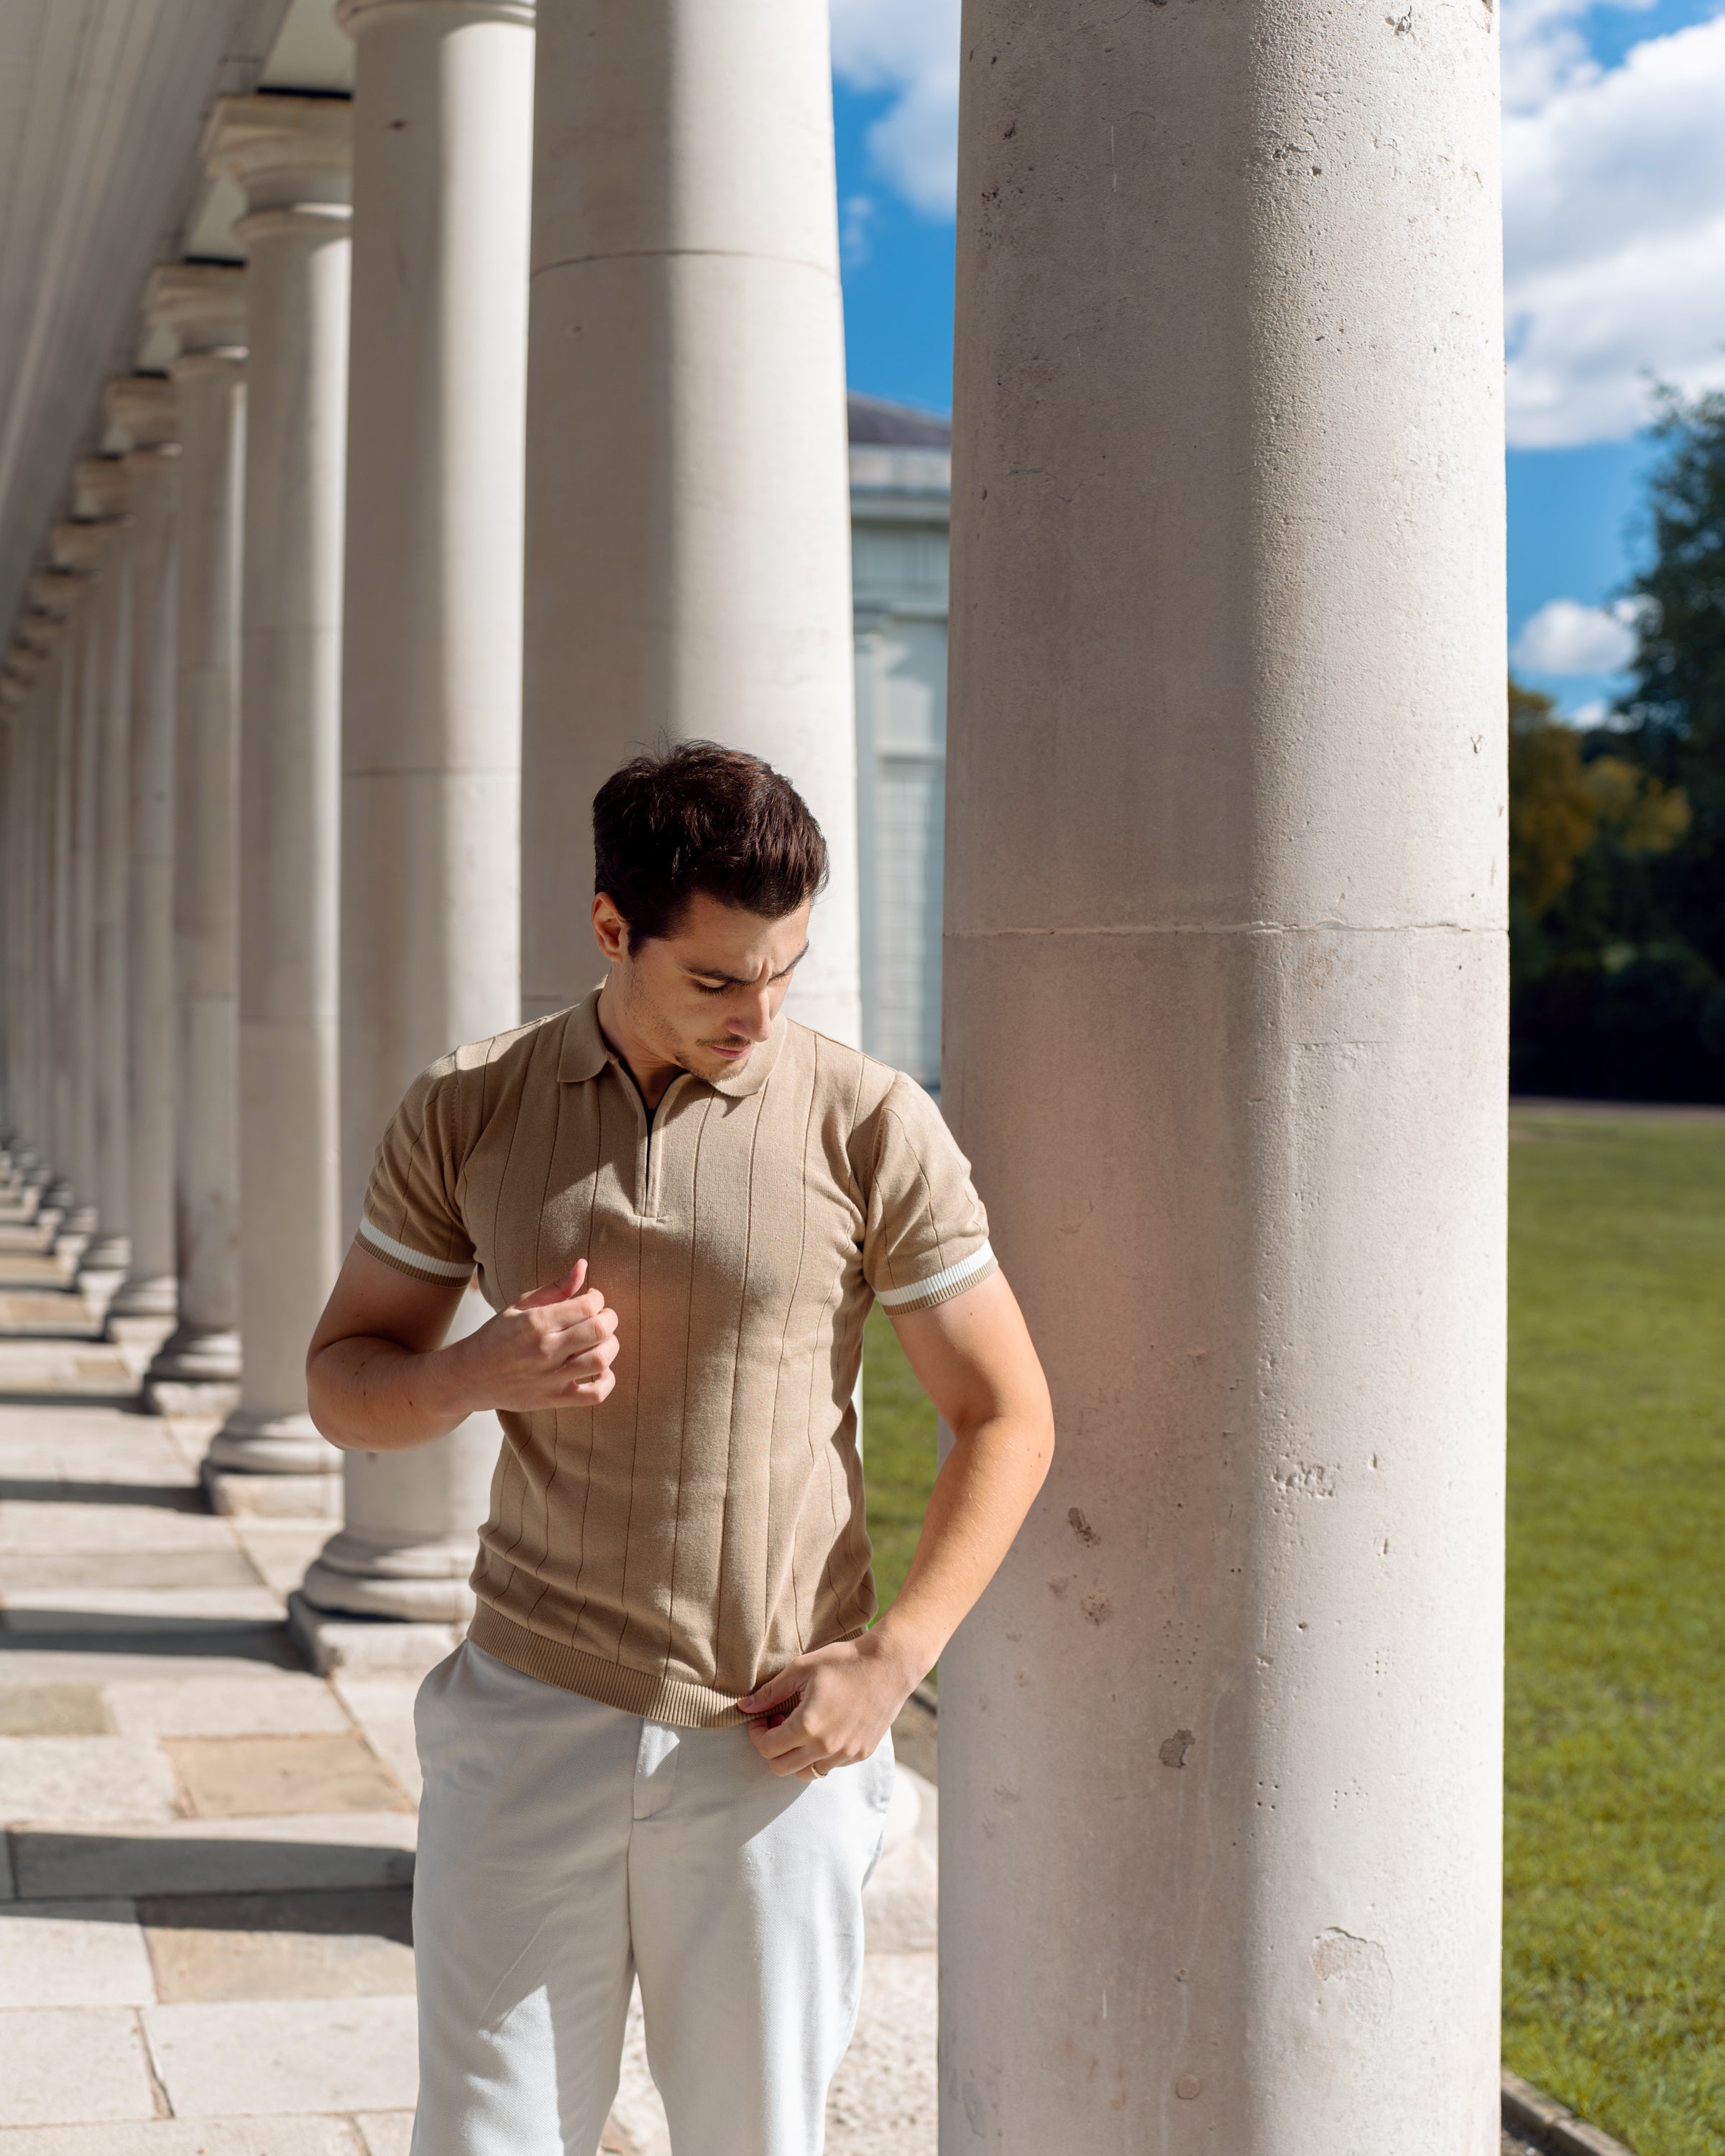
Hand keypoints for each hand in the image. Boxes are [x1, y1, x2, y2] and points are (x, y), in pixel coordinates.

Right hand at [451, 1258, 619, 1413]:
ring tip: (601, 1340)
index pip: (588, 1305)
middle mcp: (545, 1349)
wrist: (470, 1376)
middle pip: (600, 1330)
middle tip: (602, 1317)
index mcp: (536, 1322)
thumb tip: (583, 1265)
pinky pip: (594, 1395)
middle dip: (609, 1318)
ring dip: (610, 1346)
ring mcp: (550, 1377)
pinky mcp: (553, 1399)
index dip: (597, 1298)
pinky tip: (601, 1370)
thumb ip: (556, 1287)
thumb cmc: (498, 1336)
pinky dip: (607, 1382)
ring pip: (601, 1359)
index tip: (591, 1299)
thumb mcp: (521, 1305)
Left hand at [740, 1633, 920, 1780]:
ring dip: (796, 1755)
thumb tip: (744, 1707)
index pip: (767, 1749)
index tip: (762, 1718)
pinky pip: (831, 1765)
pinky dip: (820, 1754)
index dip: (757, 1735)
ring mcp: (846, 1754)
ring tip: (802, 1727)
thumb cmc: (844, 1660)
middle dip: (772, 1749)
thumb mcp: (802, 1668)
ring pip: (807, 1772)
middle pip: (781, 1768)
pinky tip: (825, 1727)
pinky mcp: (861, 1754)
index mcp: (807, 1725)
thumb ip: (771, 1692)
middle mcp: (826, 1746)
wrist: (890, 1663)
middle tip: (778, 1724)